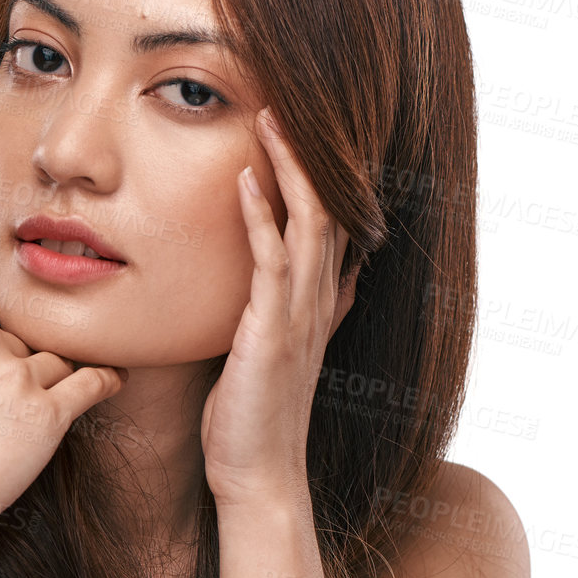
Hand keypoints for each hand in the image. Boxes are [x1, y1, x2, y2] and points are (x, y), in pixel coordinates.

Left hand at [200, 109, 354, 507]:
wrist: (257, 476)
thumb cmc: (254, 418)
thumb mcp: (278, 354)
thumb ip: (304, 314)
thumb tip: (332, 283)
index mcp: (317, 302)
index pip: (333, 222)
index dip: (325, 173)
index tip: (307, 126)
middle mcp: (317, 302)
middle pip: (329, 209)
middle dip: (312, 155)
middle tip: (290, 101)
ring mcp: (299, 316)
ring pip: (308, 225)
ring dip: (290, 170)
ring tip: (271, 119)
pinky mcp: (271, 334)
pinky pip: (270, 262)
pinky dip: (258, 217)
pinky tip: (243, 180)